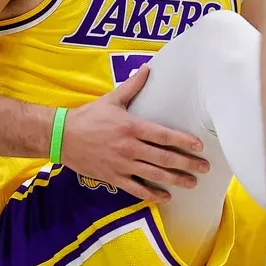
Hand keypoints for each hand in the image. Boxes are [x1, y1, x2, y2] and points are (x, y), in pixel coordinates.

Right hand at [59, 65, 209, 202]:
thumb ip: (132, 86)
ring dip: (175, 180)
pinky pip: (136, 189)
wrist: (61, 136)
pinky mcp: (112, 177)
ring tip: (192, 183)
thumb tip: (148, 68)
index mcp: (132, 127)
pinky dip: (152, 195)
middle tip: (204, 168)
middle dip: (187, 164)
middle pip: (164, 158)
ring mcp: (121, 164)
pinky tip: (166, 197)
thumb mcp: (111, 99)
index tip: (199, 146)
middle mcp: (129, 147)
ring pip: (154, 175)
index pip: (164, 135)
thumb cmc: (88, 116)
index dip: (183, 141)